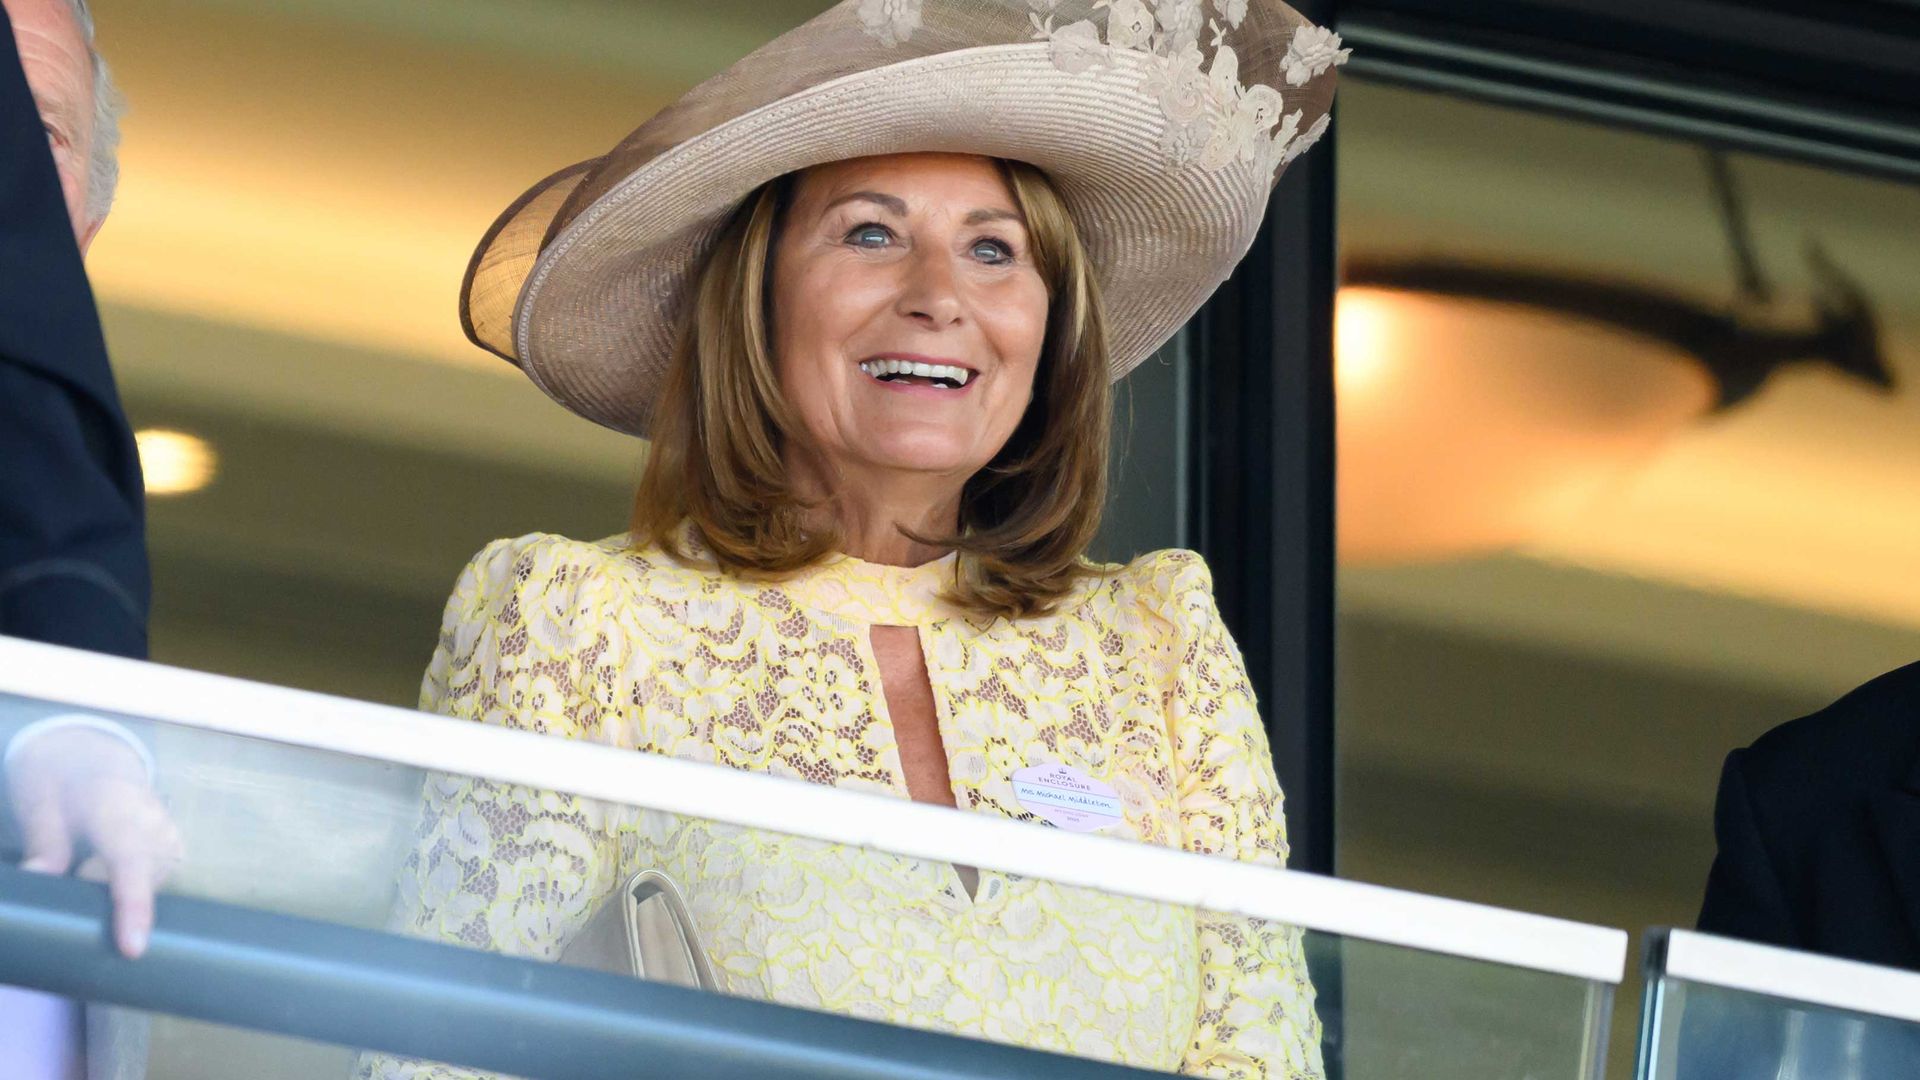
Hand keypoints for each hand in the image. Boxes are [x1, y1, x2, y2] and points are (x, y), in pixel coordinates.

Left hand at [6, 727, 181, 957]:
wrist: (88, 751)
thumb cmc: (60, 777)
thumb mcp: (39, 802)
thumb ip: (45, 843)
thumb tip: (41, 882)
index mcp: (116, 803)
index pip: (130, 861)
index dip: (133, 906)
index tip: (133, 948)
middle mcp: (154, 818)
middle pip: (141, 879)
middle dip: (106, 893)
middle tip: (73, 868)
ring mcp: (168, 831)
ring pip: (148, 882)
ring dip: (114, 886)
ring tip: (85, 858)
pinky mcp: (173, 843)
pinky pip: (153, 878)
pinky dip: (126, 882)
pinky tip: (101, 861)